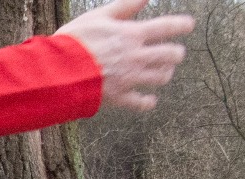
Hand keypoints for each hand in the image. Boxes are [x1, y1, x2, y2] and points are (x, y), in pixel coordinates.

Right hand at [57, 0, 193, 112]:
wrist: (55, 73)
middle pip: (170, 55)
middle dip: (176, 53)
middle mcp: (136, 57)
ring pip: (160, 78)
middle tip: (175, 53)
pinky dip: (147, 102)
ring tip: (162, 73)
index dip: (182, 25)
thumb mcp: (98, 17)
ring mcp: (128, 79)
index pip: (167, 27)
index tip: (188, 25)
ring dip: (164, 74)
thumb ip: (125, 6)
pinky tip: (149, 100)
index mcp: (132, 35)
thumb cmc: (73, 42)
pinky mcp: (117, 97)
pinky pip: (140, 103)